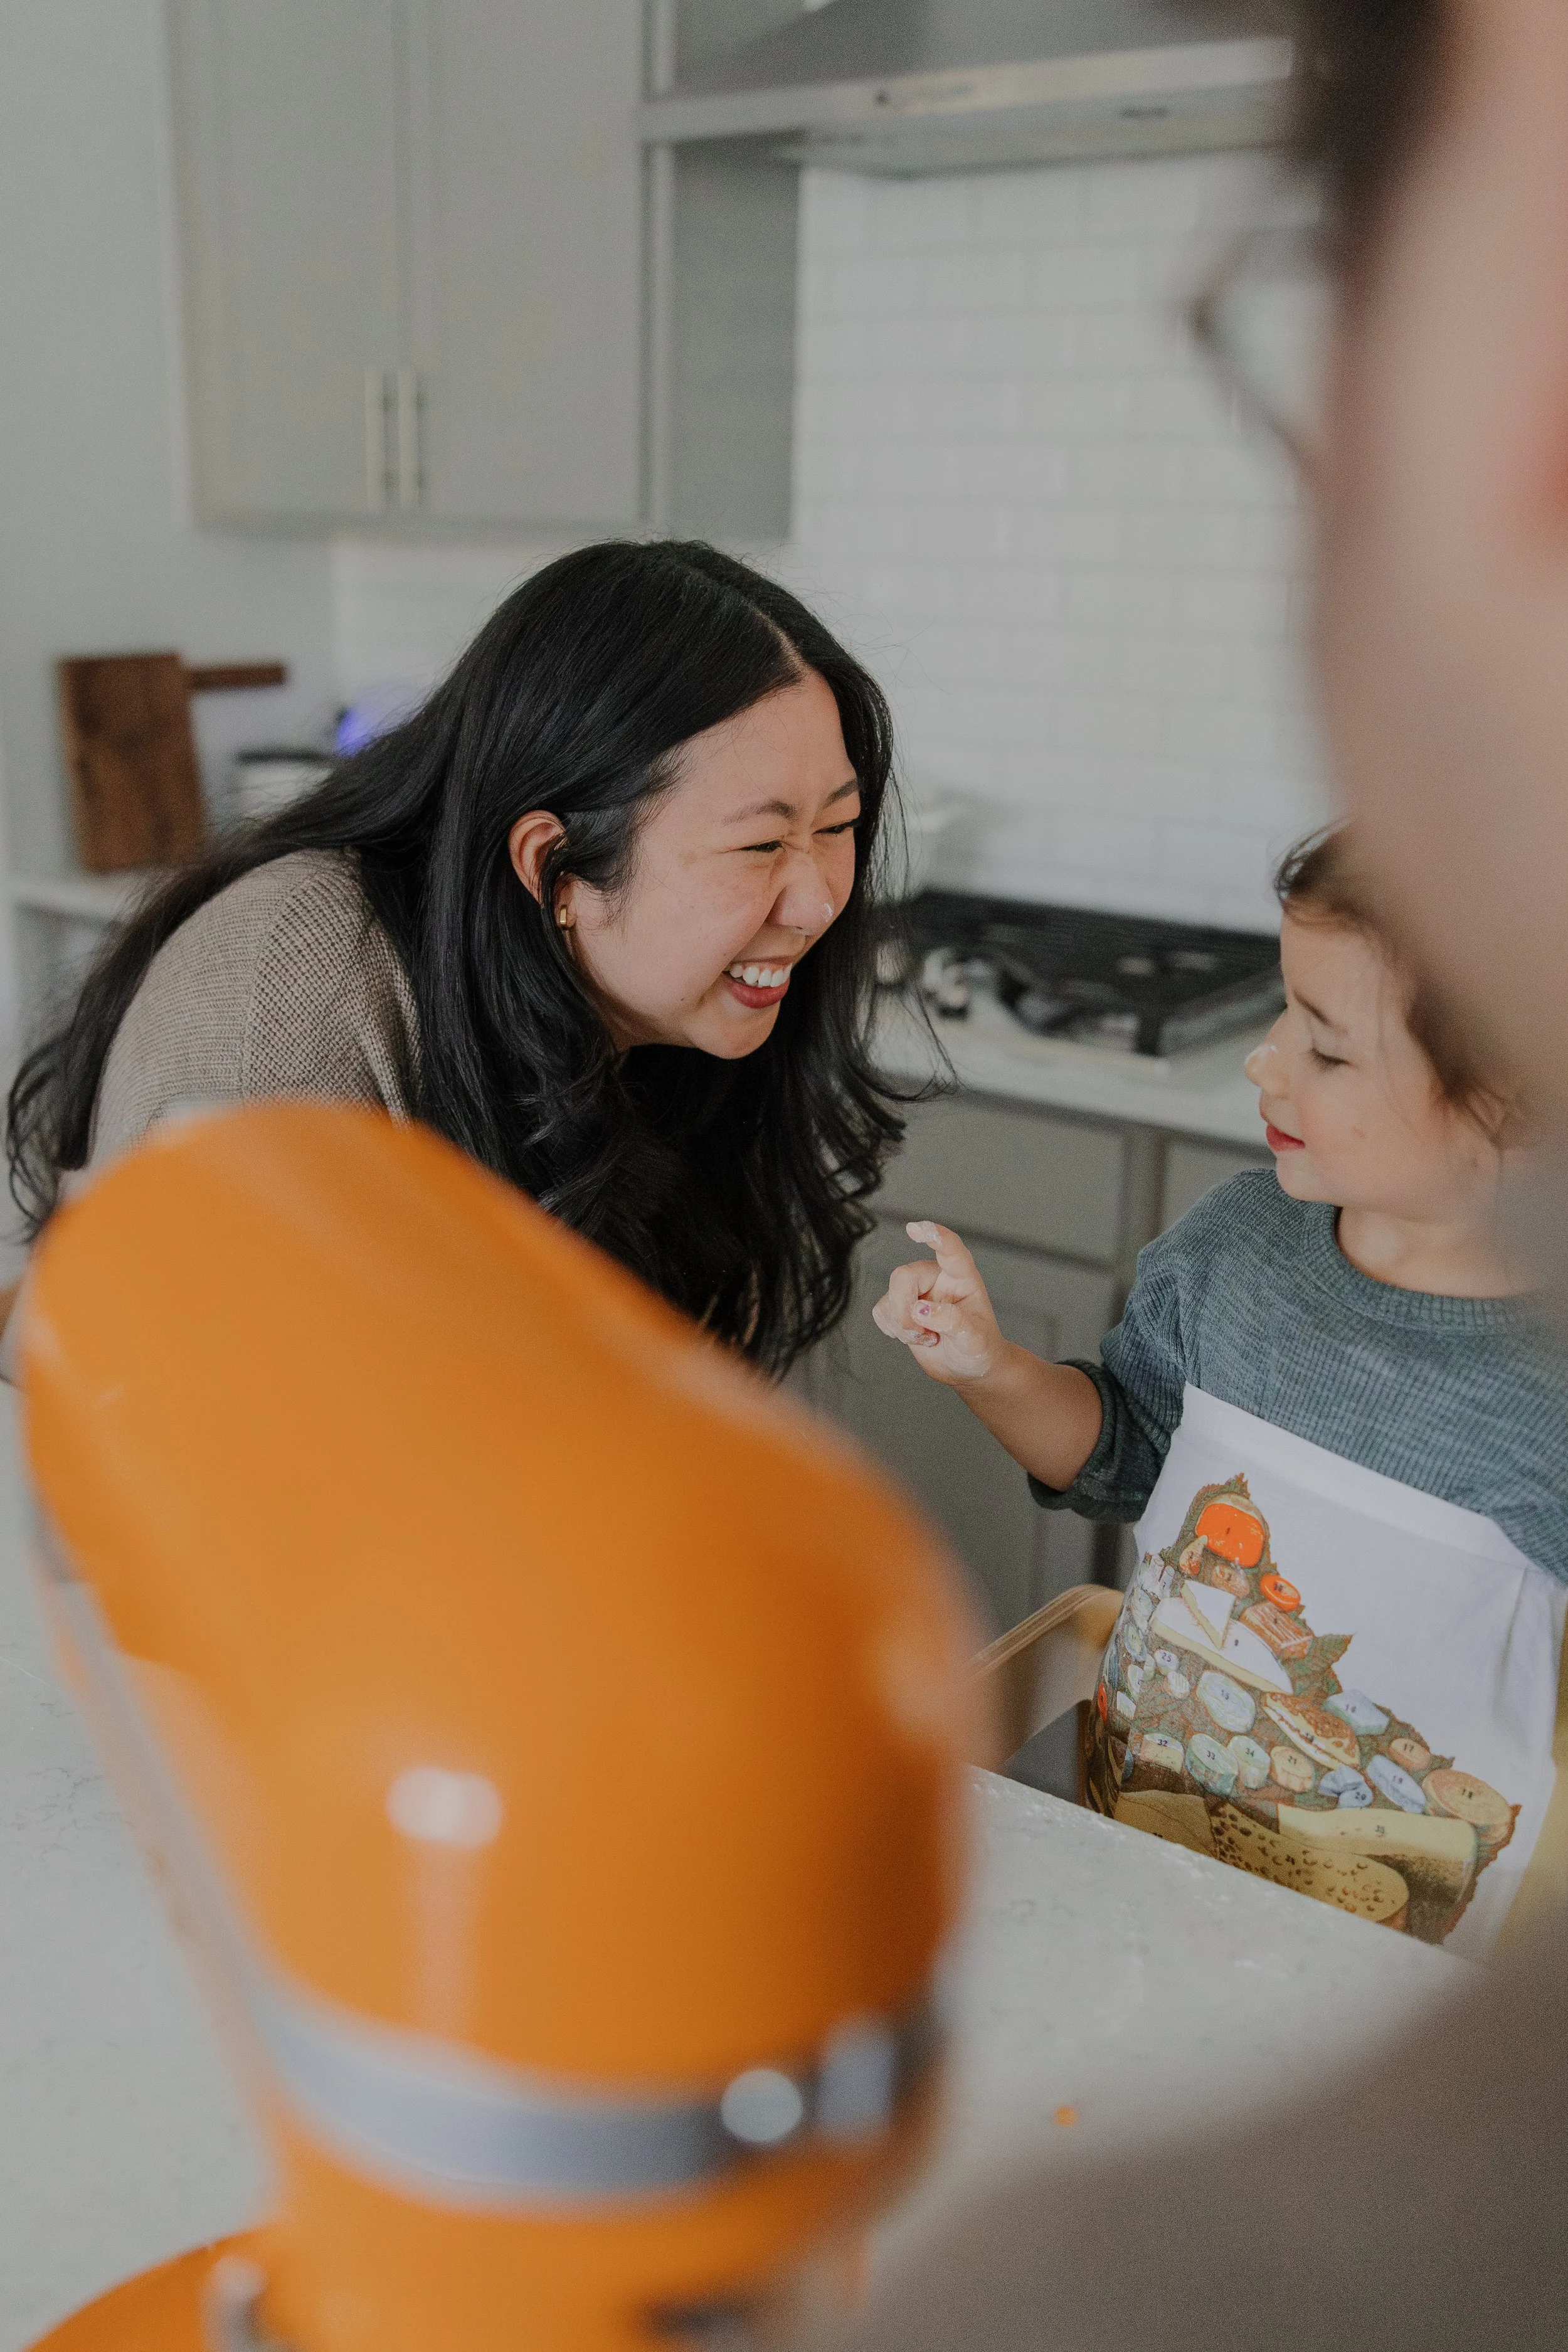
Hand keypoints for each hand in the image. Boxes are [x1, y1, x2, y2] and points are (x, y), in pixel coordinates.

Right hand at [871, 1221, 1008, 1386]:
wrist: (966, 1366)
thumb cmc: (979, 1348)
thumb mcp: (974, 1338)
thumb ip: (952, 1321)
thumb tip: (921, 1311)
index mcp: (962, 1277)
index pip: (949, 1250)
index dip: (933, 1236)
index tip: (914, 1229)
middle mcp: (937, 1278)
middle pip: (904, 1276)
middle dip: (904, 1309)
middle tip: (922, 1334)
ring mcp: (917, 1291)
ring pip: (890, 1295)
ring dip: (903, 1326)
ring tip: (928, 1338)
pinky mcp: (900, 1307)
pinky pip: (881, 1310)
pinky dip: (893, 1329)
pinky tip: (915, 1337)